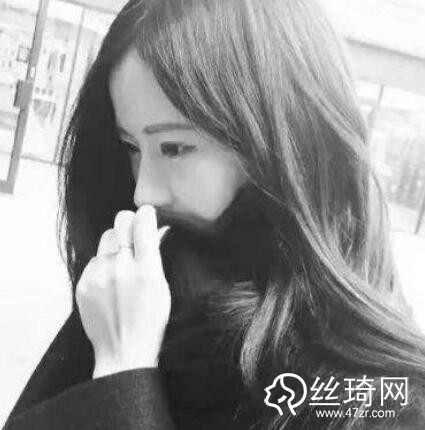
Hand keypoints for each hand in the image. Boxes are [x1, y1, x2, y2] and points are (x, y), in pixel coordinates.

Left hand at [75, 205, 170, 377]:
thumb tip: (154, 230)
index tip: (147, 215)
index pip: (142, 222)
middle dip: (129, 224)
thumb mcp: (163, 287)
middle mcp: (120, 268)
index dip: (146, 214)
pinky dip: (103, 266)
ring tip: (121, 266)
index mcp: (146, 269)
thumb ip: (155, 256)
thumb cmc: (150, 322)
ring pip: (106, 239)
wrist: (123, 352)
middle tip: (134, 237)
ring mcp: (98, 276)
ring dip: (115, 245)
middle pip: (120, 222)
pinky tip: (109, 283)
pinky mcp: (83, 284)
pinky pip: (94, 260)